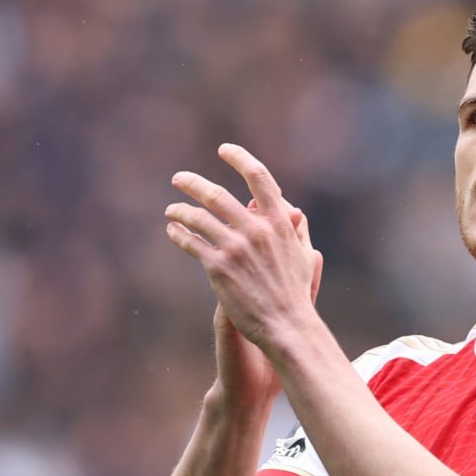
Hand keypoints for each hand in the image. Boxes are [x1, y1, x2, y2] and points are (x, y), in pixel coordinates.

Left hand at [166, 145, 323, 400]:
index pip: (258, 177)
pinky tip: (172, 231)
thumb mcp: (304, 255)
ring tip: (171, 210)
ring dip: (180, 210)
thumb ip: (295, 229)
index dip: (239, 158)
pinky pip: (191, 242)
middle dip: (192, 183)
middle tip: (179, 179)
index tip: (224, 150)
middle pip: (216, 194)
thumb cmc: (296, 293)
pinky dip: (179, 233)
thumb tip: (290, 208)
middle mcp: (256, 230)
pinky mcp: (218, 268)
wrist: (287, 326)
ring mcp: (236, 248)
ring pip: (198, 218)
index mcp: (279, 222)